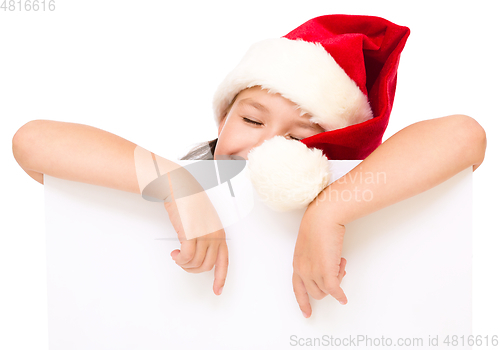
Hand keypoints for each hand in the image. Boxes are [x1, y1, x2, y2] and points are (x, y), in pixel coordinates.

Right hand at [164, 193, 227, 295]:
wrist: (181, 189)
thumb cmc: (190, 205)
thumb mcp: (204, 224)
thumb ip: (205, 240)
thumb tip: (197, 259)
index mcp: (220, 234)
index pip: (224, 261)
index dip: (221, 278)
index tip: (217, 290)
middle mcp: (215, 236)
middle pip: (206, 266)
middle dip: (192, 269)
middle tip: (182, 263)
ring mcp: (204, 235)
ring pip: (195, 263)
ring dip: (183, 264)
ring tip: (177, 256)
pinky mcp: (191, 234)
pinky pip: (186, 257)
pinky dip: (179, 259)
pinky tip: (175, 253)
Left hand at [292, 197, 347, 317]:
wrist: (323, 218)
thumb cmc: (318, 225)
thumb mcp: (310, 245)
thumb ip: (314, 259)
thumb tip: (327, 266)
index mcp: (297, 264)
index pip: (297, 289)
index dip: (302, 302)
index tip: (306, 312)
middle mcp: (303, 270)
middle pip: (315, 293)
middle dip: (328, 285)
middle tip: (337, 269)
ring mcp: (313, 272)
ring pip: (326, 291)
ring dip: (336, 281)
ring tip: (340, 264)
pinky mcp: (326, 272)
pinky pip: (334, 291)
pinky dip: (340, 296)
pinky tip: (344, 298)